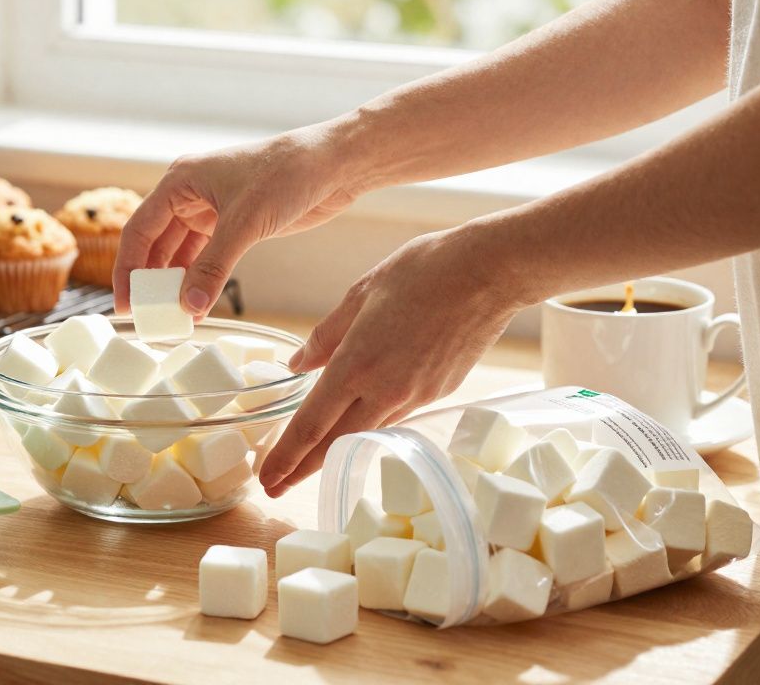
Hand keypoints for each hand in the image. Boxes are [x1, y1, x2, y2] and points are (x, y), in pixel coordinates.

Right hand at [112, 124, 368, 315]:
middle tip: (148, 317)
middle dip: (151, 281)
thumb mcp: (245, 223)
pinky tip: (198, 303)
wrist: (334, 165)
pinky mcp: (234, 224)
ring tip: (172, 316)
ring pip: (180, 254)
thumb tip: (189, 306)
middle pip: (155, 245)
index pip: (139, 230)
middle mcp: (190, 195)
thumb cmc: (287, 173)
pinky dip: (200, 280)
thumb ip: (213, 267)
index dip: (128, 270)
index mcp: (180, 181)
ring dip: (176, 284)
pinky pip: (206, 258)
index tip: (126, 304)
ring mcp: (212, 210)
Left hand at [259, 225, 529, 496]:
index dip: (285, 457)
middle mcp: (386, 390)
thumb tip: (296, 365)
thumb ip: (325, 336)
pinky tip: (358, 419)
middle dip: (302, 470)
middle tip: (275, 488)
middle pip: (336, 443)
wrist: (492, 272)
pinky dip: (370, 422)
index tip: (266, 478)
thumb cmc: (424, 270)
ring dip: (335, 449)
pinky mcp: (440, 393)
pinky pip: (395, 414)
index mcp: (357, 364)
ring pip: (366, 431)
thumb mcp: (360, 294)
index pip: (311, 425)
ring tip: (309, 459)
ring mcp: (416, 396)